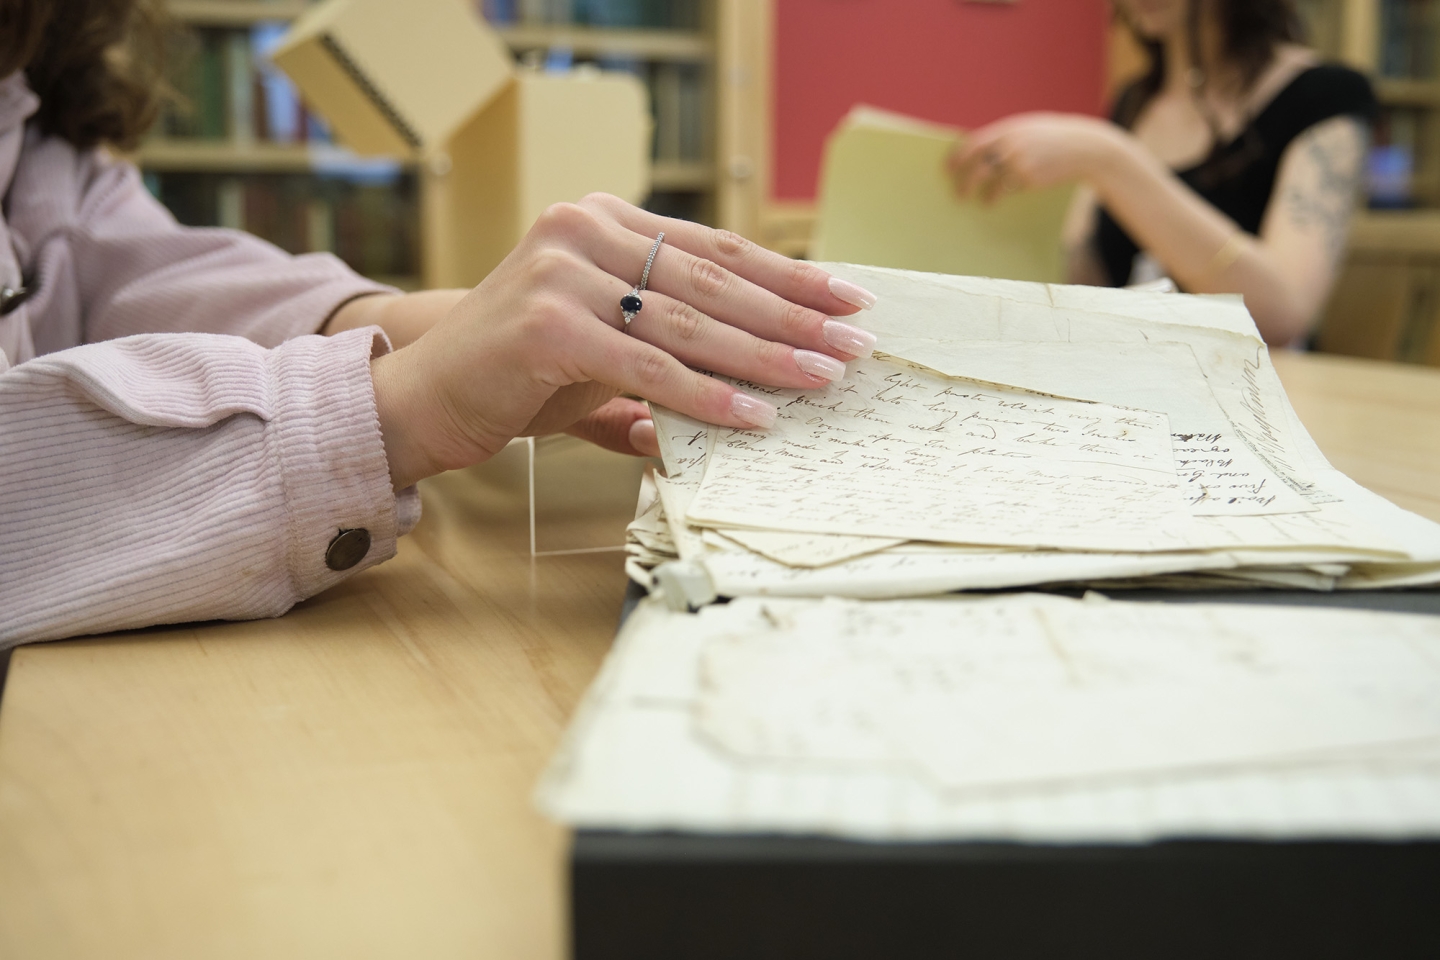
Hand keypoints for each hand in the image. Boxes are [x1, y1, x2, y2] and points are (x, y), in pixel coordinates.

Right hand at [371, 193, 876, 488]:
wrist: (424, 395)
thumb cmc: (518, 372)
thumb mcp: (604, 347)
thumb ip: (669, 352)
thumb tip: (757, 386)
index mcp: (605, 222)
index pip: (716, 249)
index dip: (789, 275)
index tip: (848, 299)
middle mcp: (585, 232)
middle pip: (714, 281)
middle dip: (795, 316)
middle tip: (856, 343)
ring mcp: (564, 274)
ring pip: (690, 324)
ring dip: (767, 356)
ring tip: (825, 378)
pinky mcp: (549, 326)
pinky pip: (649, 368)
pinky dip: (708, 396)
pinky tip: (756, 415)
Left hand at [947, 113, 1128, 203]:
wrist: (1083, 147)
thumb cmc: (1053, 137)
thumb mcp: (1028, 128)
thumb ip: (1006, 137)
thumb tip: (982, 152)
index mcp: (1009, 129)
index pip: (975, 143)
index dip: (958, 156)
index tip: (948, 167)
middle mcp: (1012, 146)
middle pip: (980, 167)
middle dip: (966, 181)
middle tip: (958, 192)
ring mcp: (1022, 164)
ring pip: (993, 183)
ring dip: (983, 193)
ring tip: (979, 200)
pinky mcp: (1031, 179)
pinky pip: (1010, 189)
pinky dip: (1000, 195)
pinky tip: (993, 201)